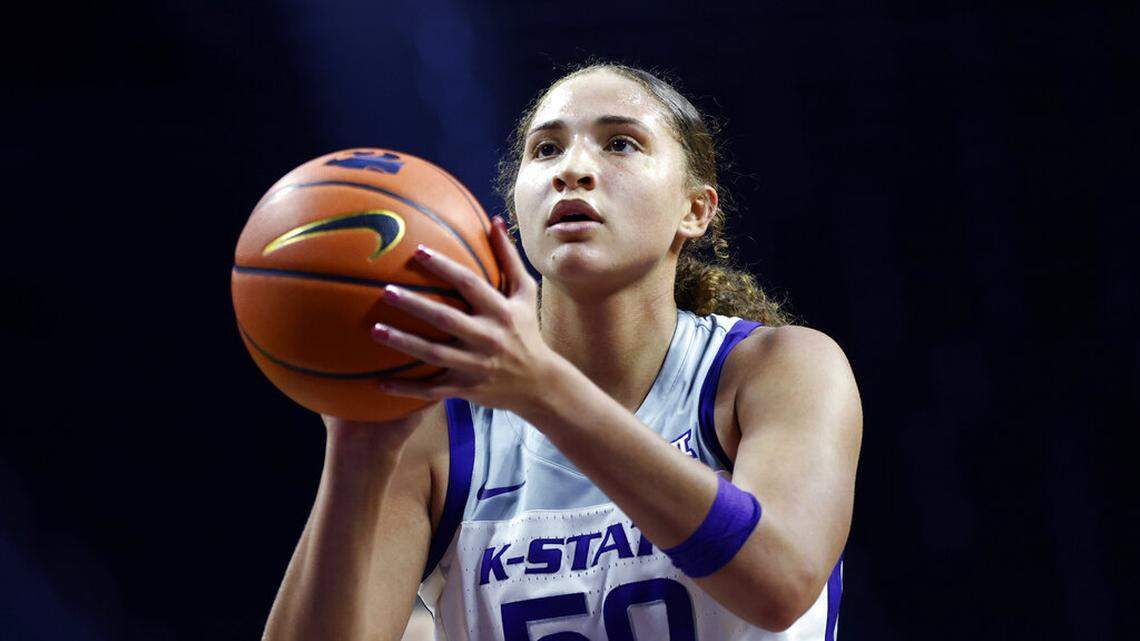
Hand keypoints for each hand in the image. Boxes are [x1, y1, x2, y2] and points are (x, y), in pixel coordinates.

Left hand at [371, 216, 559, 414]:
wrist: (539, 383)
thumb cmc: (527, 330)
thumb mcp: (525, 293)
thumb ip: (508, 258)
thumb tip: (493, 220)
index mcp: (501, 312)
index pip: (470, 285)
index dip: (444, 267)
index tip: (417, 251)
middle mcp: (488, 338)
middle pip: (446, 320)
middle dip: (415, 305)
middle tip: (385, 290)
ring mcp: (475, 366)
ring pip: (434, 355)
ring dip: (403, 343)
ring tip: (375, 330)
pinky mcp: (466, 389)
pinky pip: (431, 390)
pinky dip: (406, 389)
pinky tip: (378, 382)